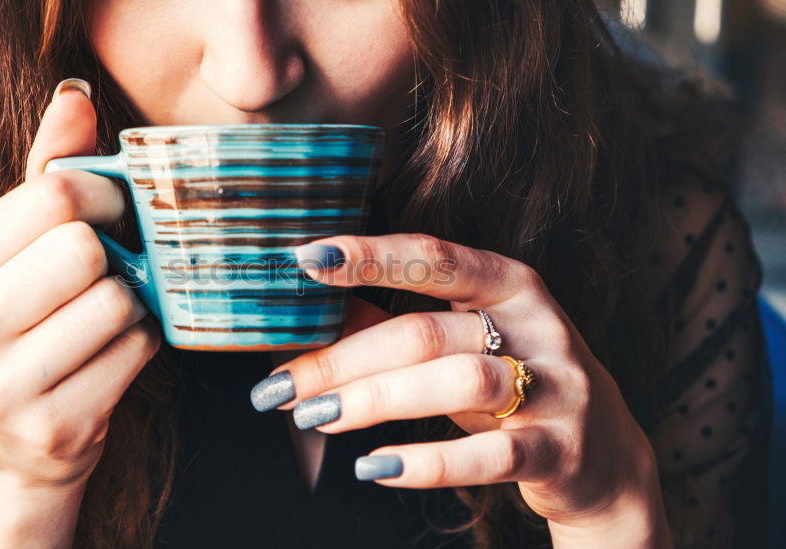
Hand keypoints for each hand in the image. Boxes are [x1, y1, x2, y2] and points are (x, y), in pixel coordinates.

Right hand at [0, 79, 159, 489]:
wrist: (9, 445)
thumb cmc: (21, 327)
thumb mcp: (14, 249)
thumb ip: (45, 173)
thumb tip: (76, 97)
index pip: (51, 196)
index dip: (103, 194)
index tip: (110, 209)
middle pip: (85, 248)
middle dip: (115, 253)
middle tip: (111, 265)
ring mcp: (3, 388)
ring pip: (117, 302)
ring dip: (131, 302)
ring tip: (106, 313)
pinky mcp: (54, 428)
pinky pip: (137, 351)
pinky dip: (142, 342)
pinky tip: (114, 350)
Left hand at [252, 234, 670, 546]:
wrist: (603, 455)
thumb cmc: (514, 381)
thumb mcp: (462, 342)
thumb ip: (396, 322)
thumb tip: (314, 310)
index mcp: (508, 284)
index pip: (432, 256)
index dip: (368, 255)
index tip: (305, 260)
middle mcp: (535, 326)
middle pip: (424, 332)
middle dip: (342, 359)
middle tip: (279, 386)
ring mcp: (555, 388)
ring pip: (456, 382)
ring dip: (375, 401)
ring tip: (315, 418)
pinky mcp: (560, 450)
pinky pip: (489, 455)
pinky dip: (427, 463)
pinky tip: (374, 466)